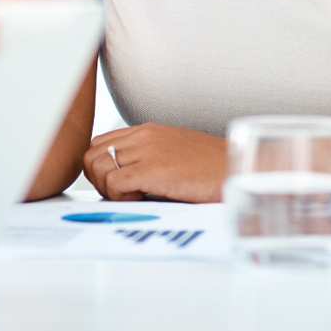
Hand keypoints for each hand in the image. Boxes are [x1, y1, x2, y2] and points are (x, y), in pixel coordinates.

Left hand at [83, 122, 225, 202]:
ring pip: (98, 168)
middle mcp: (143, 136)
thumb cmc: (212, 168)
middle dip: (99, 180)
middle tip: (121, 195)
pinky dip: (120, 197)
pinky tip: (143, 199)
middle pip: (91, 155)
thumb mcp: (174, 153)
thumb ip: (148, 157)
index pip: (99, 143)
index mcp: (147, 130)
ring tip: (134, 197)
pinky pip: (114, 184)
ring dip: (109, 190)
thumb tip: (123, 178)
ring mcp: (147, 151)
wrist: (238, 169)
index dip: (101, 168)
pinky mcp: (153, 170)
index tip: (116, 185)